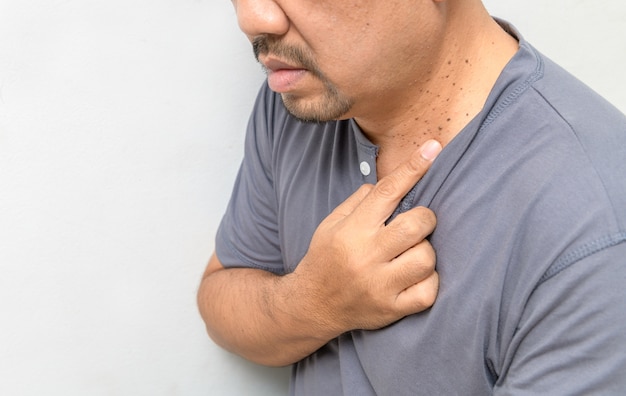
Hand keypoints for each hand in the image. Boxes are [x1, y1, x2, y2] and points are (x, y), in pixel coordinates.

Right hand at [293, 140, 441, 334]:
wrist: (313, 305)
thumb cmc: (326, 258)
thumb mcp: (331, 224)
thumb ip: (360, 202)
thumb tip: (392, 182)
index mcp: (351, 231)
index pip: (387, 192)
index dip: (412, 168)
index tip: (432, 148)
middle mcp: (366, 257)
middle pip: (416, 225)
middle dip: (425, 219)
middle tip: (417, 224)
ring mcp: (380, 286)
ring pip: (426, 258)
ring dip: (425, 252)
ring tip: (410, 254)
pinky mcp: (391, 309)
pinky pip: (428, 290)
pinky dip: (427, 281)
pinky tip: (413, 277)